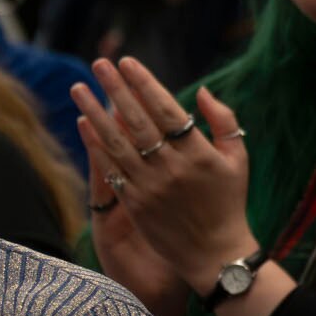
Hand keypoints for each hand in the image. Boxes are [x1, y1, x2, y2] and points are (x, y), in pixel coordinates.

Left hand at [73, 57, 255, 299]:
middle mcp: (172, 166)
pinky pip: (110, 169)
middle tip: (99, 64)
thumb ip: (223, 121)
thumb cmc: (229, 201)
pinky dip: (94, 146)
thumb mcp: (237, 158)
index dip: (145, 84)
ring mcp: (150, 185)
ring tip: (78, 88)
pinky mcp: (135, 203)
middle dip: (116, 89)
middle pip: (137, 120)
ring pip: (116, 142)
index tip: (128, 62)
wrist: (215, 253)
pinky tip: (82, 125)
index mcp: (198, 152)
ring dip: (93, 113)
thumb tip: (202, 91)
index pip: (166, 110)